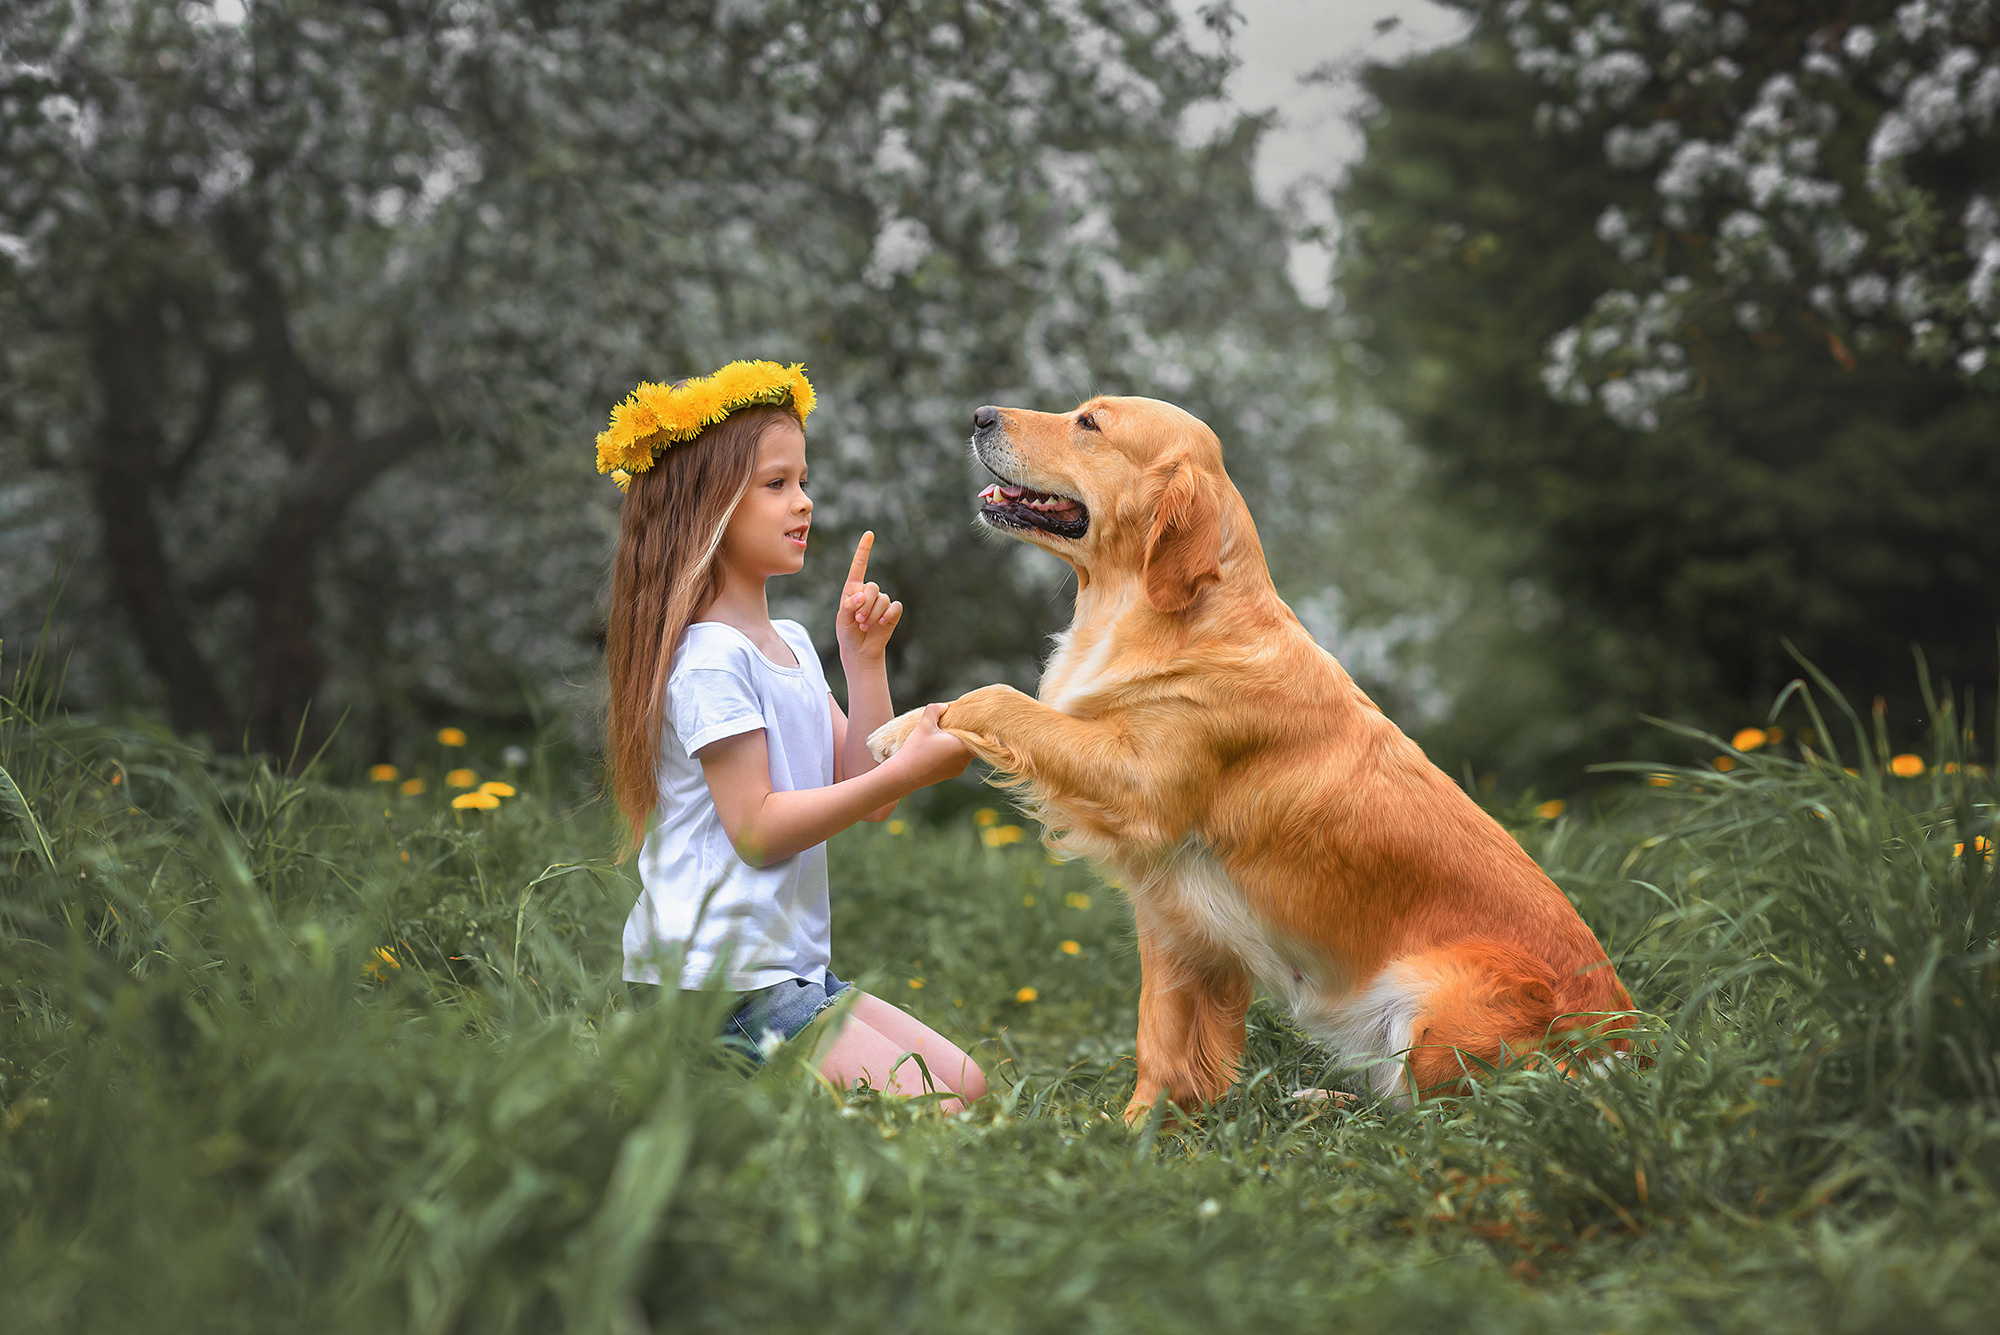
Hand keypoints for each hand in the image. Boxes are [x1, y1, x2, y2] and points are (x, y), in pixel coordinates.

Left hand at [835, 531, 901, 663]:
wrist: (860, 649)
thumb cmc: (847, 632)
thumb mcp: (841, 619)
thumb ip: (848, 606)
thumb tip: (860, 596)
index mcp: (853, 589)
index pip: (859, 566)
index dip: (864, 550)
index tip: (869, 534)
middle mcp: (868, 592)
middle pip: (873, 587)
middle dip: (865, 605)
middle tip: (858, 620)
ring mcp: (881, 601)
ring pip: (882, 599)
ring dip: (873, 614)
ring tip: (865, 625)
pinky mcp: (892, 611)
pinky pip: (894, 607)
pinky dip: (887, 615)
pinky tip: (881, 623)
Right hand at [888, 703, 970, 786]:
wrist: (903, 775)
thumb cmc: (915, 750)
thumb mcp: (924, 725)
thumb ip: (934, 710)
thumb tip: (945, 706)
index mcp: (962, 748)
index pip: (979, 735)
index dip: (975, 726)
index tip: (966, 719)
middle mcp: (964, 761)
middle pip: (973, 743)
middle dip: (965, 734)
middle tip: (954, 725)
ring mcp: (958, 769)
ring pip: (965, 752)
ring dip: (958, 744)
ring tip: (944, 737)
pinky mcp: (950, 775)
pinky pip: (957, 760)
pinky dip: (952, 754)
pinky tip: (939, 749)